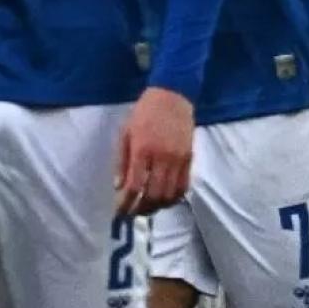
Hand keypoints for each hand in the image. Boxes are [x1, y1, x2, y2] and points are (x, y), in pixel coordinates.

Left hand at [115, 86, 194, 215]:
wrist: (173, 95)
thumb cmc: (144, 112)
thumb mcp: (126, 133)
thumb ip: (122, 161)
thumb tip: (118, 187)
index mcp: (142, 150)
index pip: (134, 186)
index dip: (126, 204)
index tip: (120, 211)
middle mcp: (162, 157)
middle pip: (154, 195)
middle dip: (142, 209)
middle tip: (134, 212)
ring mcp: (178, 159)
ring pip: (170, 194)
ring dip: (158, 206)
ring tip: (149, 206)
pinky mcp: (190, 158)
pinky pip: (184, 186)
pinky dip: (175, 197)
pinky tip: (166, 198)